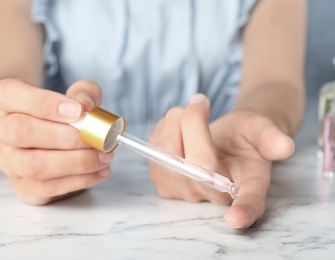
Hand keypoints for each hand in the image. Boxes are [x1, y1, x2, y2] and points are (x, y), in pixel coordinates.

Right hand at [0, 79, 112, 204]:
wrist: (61, 145)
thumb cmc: (67, 116)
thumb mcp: (78, 96)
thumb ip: (84, 93)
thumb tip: (85, 106)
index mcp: (7, 100)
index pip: (9, 94)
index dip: (45, 102)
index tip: (79, 111)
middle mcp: (1, 130)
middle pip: (20, 132)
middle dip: (65, 136)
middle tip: (96, 138)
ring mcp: (9, 161)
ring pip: (32, 165)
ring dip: (76, 162)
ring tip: (104, 156)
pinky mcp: (23, 187)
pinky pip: (46, 188)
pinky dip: (79, 180)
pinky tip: (100, 171)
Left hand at [148, 94, 293, 228]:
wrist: (224, 136)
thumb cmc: (244, 136)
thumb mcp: (262, 130)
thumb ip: (271, 137)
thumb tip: (284, 146)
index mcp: (247, 185)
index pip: (248, 202)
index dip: (243, 210)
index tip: (235, 219)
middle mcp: (215, 196)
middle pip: (196, 167)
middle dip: (192, 124)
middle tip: (200, 101)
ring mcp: (186, 192)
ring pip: (167, 157)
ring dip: (174, 122)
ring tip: (189, 110)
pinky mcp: (163, 181)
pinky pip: (153, 150)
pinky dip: (162, 128)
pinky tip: (176, 125)